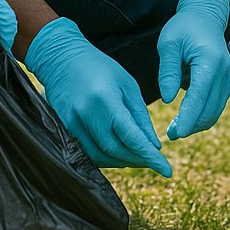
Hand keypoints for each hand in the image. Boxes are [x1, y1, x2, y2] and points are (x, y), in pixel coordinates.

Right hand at [25, 17, 171, 175]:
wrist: (62, 58)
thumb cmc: (100, 67)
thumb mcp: (127, 85)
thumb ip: (140, 116)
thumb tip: (154, 146)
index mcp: (106, 100)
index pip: (131, 137)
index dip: (150, 157)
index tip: (167, 170)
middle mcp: (86, 115)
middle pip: (116, 151)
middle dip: (138, 160)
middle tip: (155, 162)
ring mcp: (71, 124)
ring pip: (101, 157)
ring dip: (122, 162)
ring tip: (139, 158)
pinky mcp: (63, 129)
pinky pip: (87, 153)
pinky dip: (106, 158)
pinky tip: (118, 154)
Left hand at [157, 0, 229, 139]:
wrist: (205, 16)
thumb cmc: (183, 27)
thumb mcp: (168, 43)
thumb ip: (168, 71)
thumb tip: (168, 101)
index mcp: (210, 60)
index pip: (199, 97)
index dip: (187, 118)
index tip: (175, 134)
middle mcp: (225, 71)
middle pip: (209, 110)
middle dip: (190, 126)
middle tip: (169, 135)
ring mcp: (229, 78)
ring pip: (214, 112)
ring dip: (196, 124)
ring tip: (174, 129)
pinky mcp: (227, 82)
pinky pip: (216, 106)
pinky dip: (202, 116)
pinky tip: (185, 118)